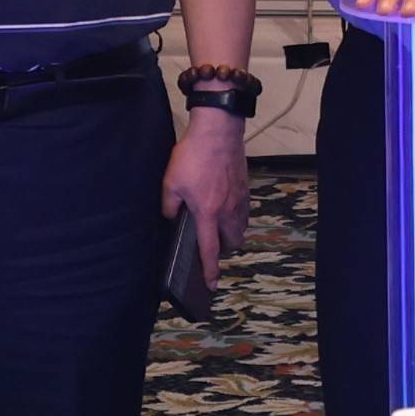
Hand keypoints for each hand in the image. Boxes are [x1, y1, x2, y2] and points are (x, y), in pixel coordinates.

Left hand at [163, 107, 249, 262]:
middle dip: (224, 250)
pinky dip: (237, 216)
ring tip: (219, 228)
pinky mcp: (245, 186)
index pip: (210, 249)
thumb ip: (169, 205)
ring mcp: (239, 198)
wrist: (218, 131)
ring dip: (232, 233)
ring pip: (241, 227)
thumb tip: (172, 216)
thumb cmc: (193, 156)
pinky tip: (227, 206)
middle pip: (232, 242)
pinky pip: (244, 211)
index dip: (210, 270)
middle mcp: (227, 210)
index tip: (211, 284)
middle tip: (212, 246)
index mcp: (207, 213)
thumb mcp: (170, 182)